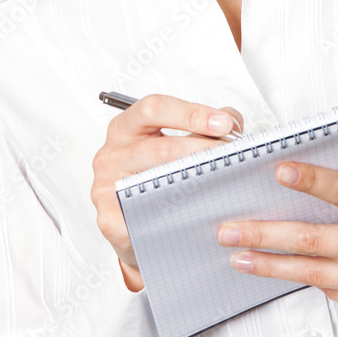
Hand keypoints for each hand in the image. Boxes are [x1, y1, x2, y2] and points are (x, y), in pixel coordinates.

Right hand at [91, 93, 242, 291]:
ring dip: (194, 183)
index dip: (190, 112)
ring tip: (222, 185)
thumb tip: (231, 120)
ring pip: (155, 181)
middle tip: (232, 158)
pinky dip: (171, 217)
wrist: (133, 227)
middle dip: (203, 151)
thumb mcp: (173, 145)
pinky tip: (194, 217)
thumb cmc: (153, 180)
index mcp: (126, 127)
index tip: (224, 123)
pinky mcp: (108, 218)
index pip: (154, 108)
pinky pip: (141, 217)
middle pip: (160, 146)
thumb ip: (202, 128)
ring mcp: (106, 185)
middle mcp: (112, 152)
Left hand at [216, 161, 337, 321]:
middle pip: (313, 239)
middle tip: (230, 230)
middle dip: (265, 234)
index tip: (279, 171)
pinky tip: (279, 271)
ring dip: (270, 265)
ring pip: (313, 273)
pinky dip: (304, 280)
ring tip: (239, 256)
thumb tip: (302, 178)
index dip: (310, 181)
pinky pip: (331, 293)